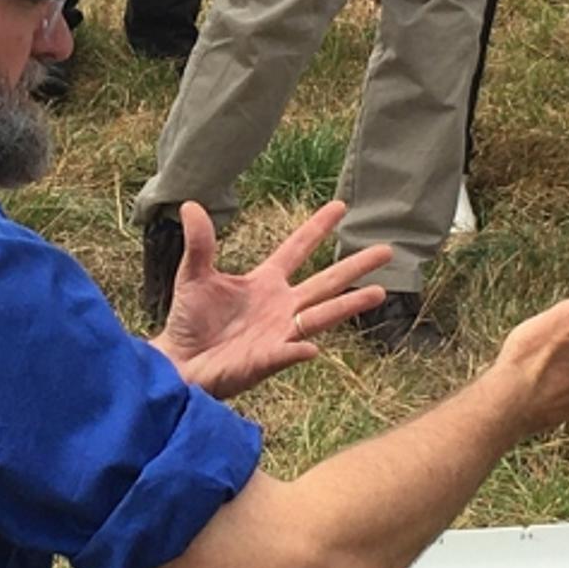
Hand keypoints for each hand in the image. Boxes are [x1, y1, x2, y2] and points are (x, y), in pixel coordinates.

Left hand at [155, 199, 396, 397]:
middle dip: (356, 266)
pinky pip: (285, 354)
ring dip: (347, 305)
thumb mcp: (194, 277)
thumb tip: (190, 205)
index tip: (340, 206)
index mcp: (266, 282)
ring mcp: (278, 333)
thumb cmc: (190, 322)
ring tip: (378, 292)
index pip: (297, 249)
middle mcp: (281, 306)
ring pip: (320, 316)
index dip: (317, 227)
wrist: (180, 362)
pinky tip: (312, 349)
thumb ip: (200, 244)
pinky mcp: (266, 360)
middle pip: (326, 281)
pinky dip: (297, 351)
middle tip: (388, 250)